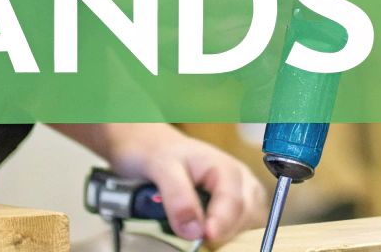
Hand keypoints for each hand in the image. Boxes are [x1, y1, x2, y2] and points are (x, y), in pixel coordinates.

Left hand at [58, 122, 266, 246]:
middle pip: (246, 215)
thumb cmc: (148, 148)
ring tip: (201, 232)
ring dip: (225, 231)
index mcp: (224, 166)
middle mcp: (233, 177)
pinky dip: (220, 230)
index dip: (223, 224)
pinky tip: (203, 230)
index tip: (205, 239)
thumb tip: (195, 230)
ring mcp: (229, 190)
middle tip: (201, 238)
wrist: (134, 141)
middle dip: (226, 229)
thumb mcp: (159, 170)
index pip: (236, 203)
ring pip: (243, 221)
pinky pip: (231, 222)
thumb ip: (179, 199)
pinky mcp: (220, 201)